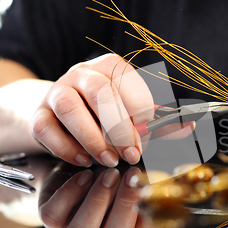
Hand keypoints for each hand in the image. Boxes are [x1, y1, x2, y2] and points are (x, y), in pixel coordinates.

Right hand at [30, 54, 193, 166]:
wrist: (63, 115)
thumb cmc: (107, 115)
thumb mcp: (135, 116)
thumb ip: (160, 123)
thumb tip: (189, 127)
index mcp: (112, 67)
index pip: (129, 85)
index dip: (141, 116)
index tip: (148, 143)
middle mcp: (84, 73)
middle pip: (100, 92)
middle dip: (119, 127)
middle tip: (131, 155)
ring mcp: (57, 90)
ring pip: (69, 106)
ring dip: (92, 137)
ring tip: (108, 160)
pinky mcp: (38, 113)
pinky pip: (45, 127)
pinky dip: (65, 147)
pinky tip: (83, 160)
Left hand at [38, 167, 160, 227]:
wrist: (82, 174)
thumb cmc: (119, 180)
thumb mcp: (138, 183)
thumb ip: (154, 185)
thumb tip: (171, 179)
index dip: (149, 212)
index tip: (153, 186)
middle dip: (125, 204)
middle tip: (133, 175)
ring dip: (98, 200)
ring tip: (110, 173)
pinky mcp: (51, 223)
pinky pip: (55, 215)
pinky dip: (71, 193)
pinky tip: (85, 175)